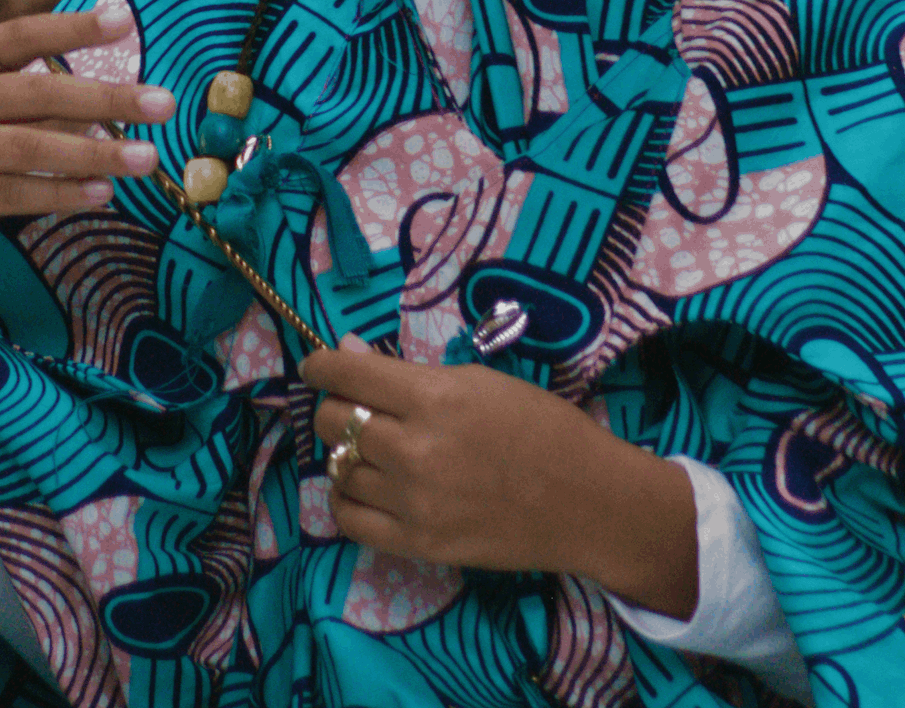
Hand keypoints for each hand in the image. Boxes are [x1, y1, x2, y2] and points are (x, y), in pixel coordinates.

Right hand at [0, 0, 173, 290]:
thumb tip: (69, 87)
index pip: (15, 37)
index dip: (70, 25)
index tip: (124, 17)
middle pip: (37, 92)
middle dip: (105, 95)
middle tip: (161, 101)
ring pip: (32, 147)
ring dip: (95, 152)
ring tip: (146, 157)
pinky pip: (11, 195)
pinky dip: (59, 194)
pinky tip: (99, 195)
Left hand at [301, 336, 696, 615]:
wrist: (588, 502)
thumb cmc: (541, 427)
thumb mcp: (478, 381)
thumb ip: (411, 375)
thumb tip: (352, 357)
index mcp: (433, 398)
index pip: (347, 373)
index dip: (321, 365)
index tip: (316, 366)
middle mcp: (415, 450)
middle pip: (336, 422)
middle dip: (337, 407)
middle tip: (354, 407)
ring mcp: (414, 503)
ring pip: (339, 470)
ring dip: (345, 454)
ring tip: (366, 449)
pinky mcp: (420, 546)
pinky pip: (350, 521)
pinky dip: (346, 500)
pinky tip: (363, 488)